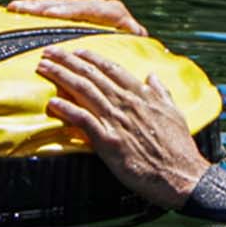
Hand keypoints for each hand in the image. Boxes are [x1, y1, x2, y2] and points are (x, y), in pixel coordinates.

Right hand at [8, 0, 147, 35]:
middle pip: (68, 4)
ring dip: (34, 7)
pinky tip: (15, 11)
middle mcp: (97, 7)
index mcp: (114, 14)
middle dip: (43, 6)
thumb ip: (132, 41)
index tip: (50, 14)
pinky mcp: (73, 14)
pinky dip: (35, 11)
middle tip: (21, 8)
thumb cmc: (133, 55)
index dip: (70, 10)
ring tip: (13, 8)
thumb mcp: (134, 48)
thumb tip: (137, 34)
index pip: (90, 8)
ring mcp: (83, 9)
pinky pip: (52, 10)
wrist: (134, 48)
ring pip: (56, 5)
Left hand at [36, 46, 210, 208]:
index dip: (91, 58)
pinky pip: (84, 121)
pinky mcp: (109, 142)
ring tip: (43, 67)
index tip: (75, 51)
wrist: (182, 176)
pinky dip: (67, 110)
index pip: (112, 69)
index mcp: (142, 96)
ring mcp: (117, 122)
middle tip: (48, 52)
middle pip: (92, 75)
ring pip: (84, 92)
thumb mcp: (175, 113)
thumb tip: (152, 76)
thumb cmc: (178, 148)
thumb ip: (162, 92)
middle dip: (67, 61)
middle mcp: (127, 104)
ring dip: (61, 77)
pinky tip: (52, 103)